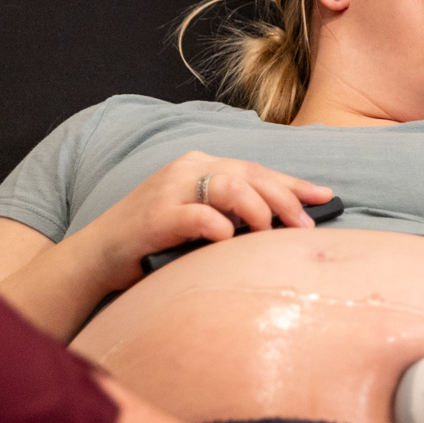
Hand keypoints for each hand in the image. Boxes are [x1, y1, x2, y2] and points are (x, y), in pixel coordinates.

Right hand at [76, 150, 331, 288]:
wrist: (98, 256)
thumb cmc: (156, 242)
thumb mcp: (200, 220)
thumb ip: (234, 215)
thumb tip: (286, 225)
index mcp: (200, 166)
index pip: (256, 170)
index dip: (293, 184)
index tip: (325, 197)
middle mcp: (186, 169)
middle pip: (249, 175)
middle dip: (284, 199)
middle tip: (305, 226)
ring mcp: (168, 190)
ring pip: (227, 186)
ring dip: (256, 210)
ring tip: (270, 233)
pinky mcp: (154, 216)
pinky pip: (196, 215)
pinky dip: (218, 226)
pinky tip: (229, 239)